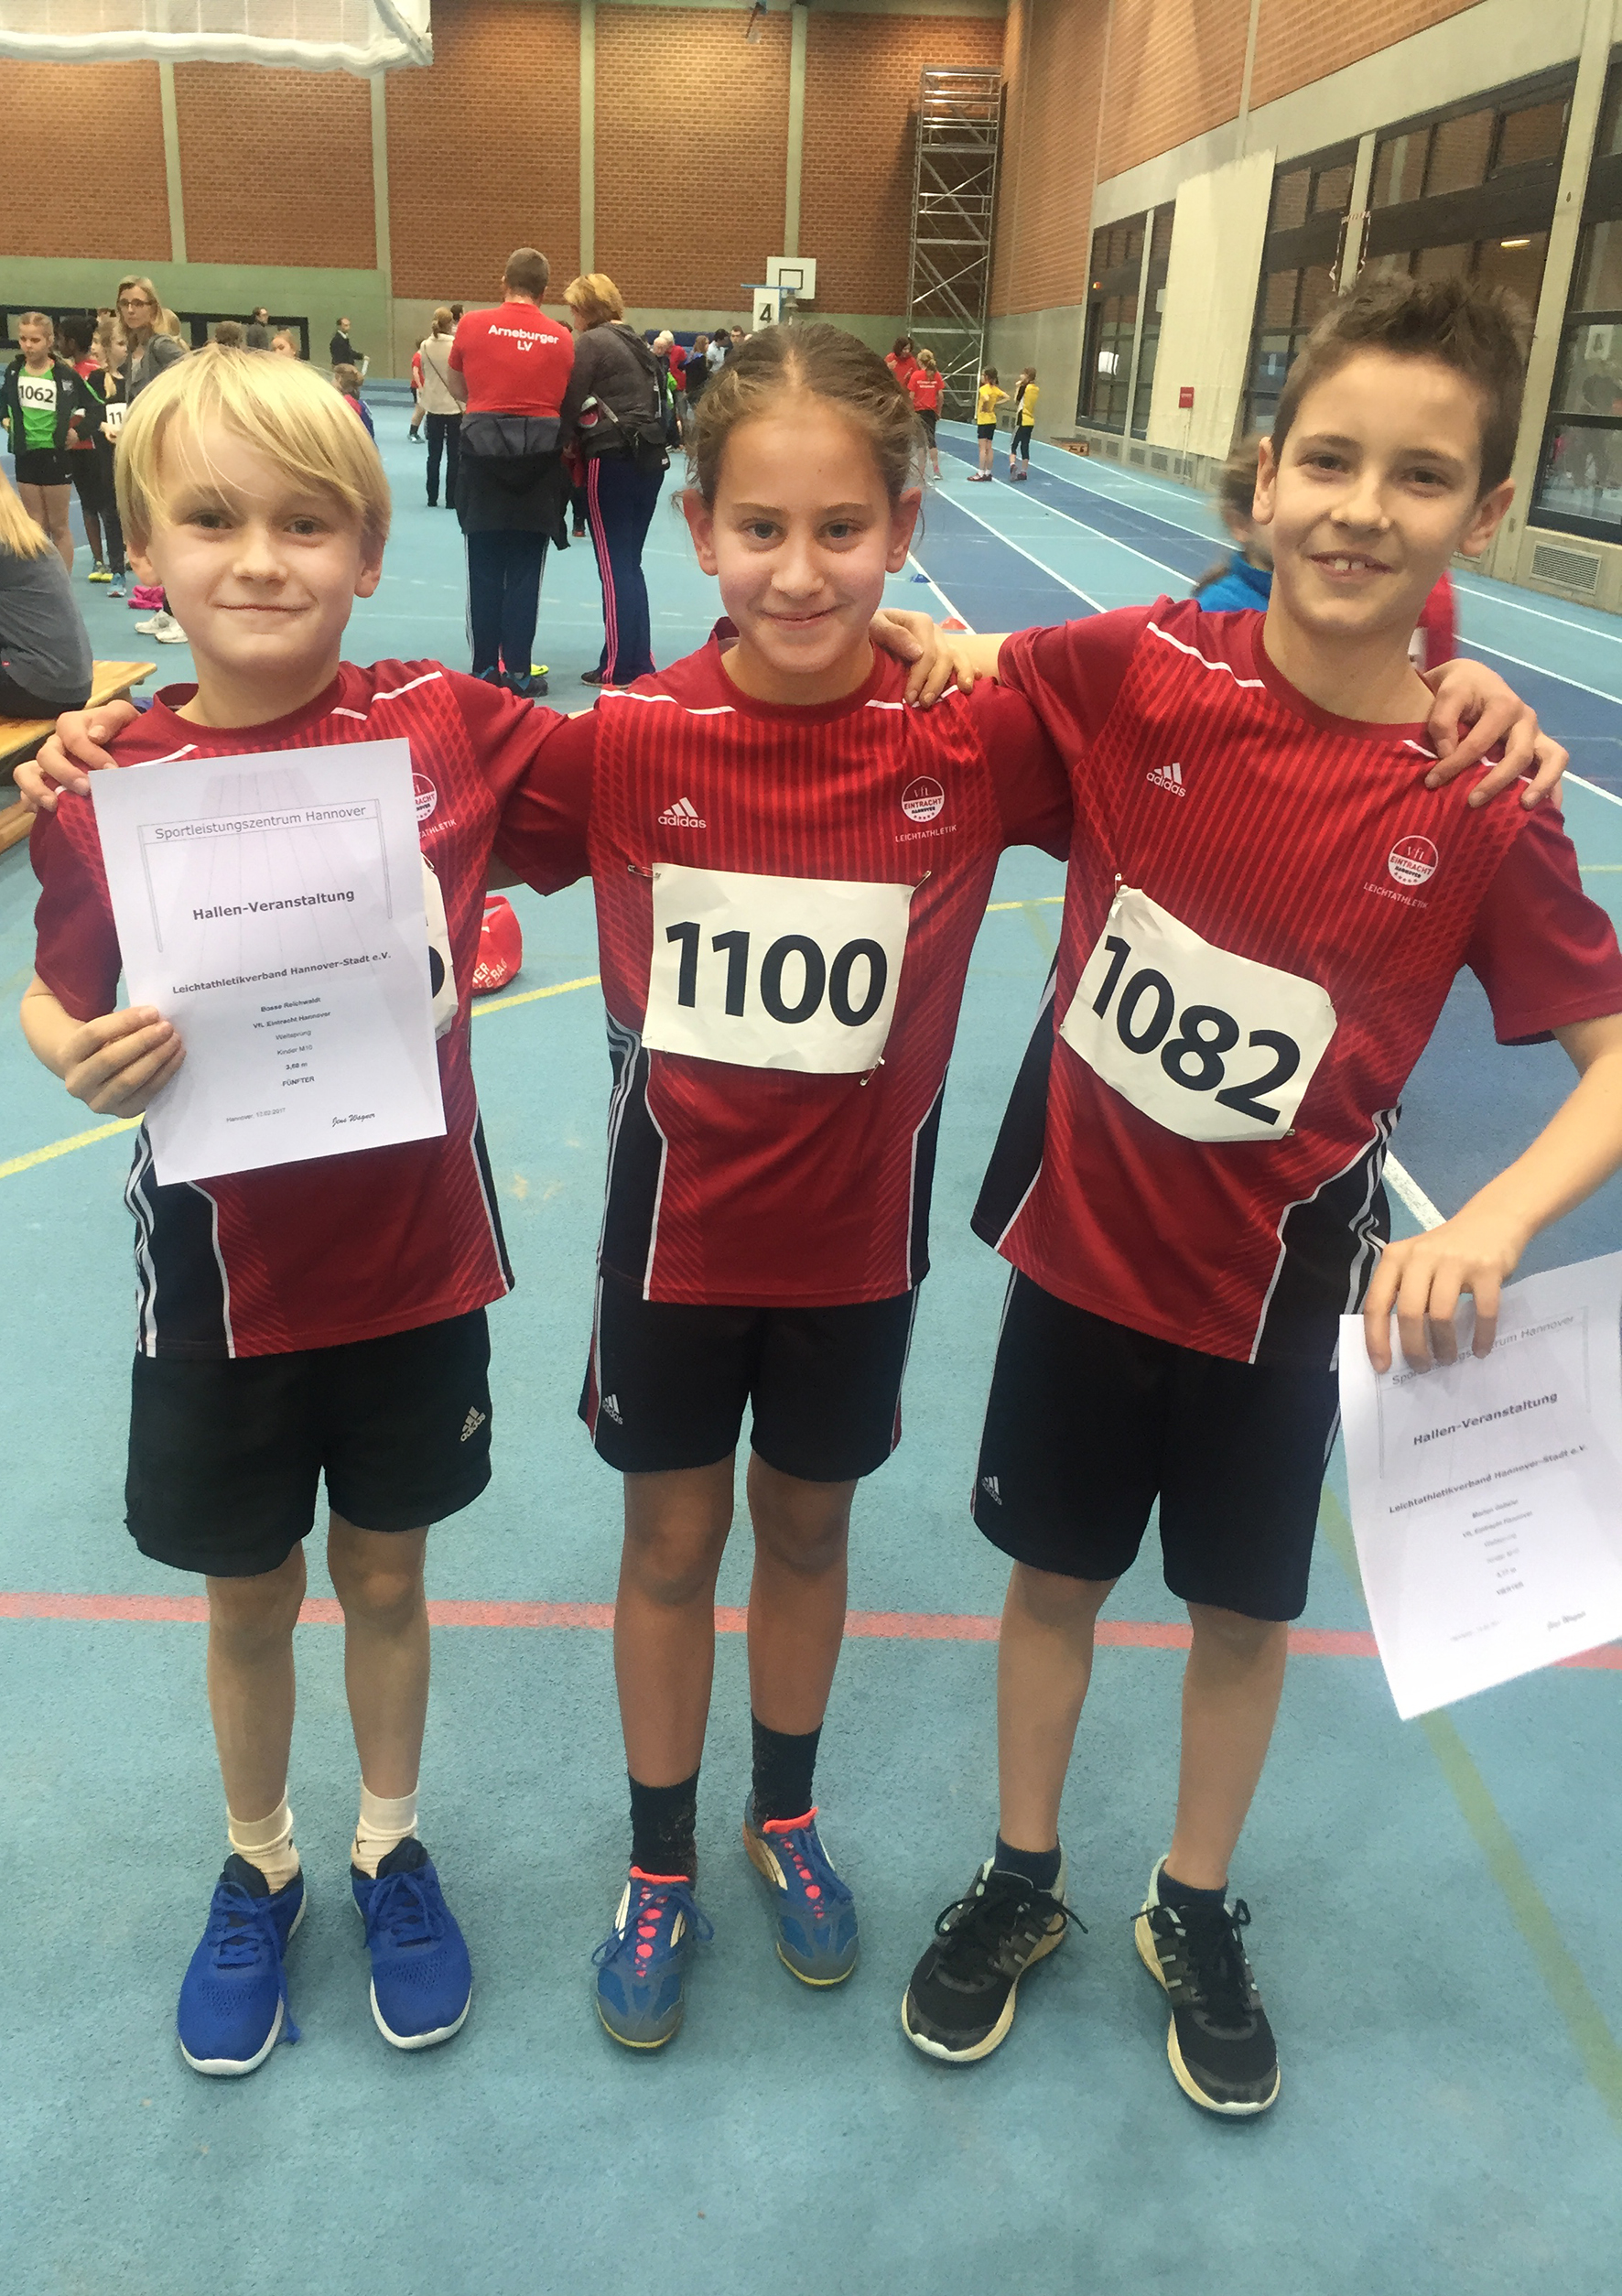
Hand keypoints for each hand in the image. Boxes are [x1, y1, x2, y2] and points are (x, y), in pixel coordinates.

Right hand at [14, 700, 138, 812]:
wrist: (128, 748)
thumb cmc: (123, 731)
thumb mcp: (123, 716)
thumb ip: (112, 717)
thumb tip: (95, 735)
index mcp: (71, 726)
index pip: (72, 737)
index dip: (90, 754)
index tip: (111, 770)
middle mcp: (55, 745)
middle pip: (46, 756)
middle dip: (64, 773)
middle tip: (86, 789)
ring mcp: (47, 766)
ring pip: (26, 773)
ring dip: (37, 789)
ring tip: (54, 804)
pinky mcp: (45, 785)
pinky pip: (27, 793)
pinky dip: (32, 802)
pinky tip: (50, 812)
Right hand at [57, 1006, 184, 1117]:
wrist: (91, 1075)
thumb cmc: (101, 1045)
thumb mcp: (101, 1031)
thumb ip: (121, 1024)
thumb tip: (154, 1017)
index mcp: (67, 1055)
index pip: (94, 1034)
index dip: (125, 1021)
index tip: (152, 1012)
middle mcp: (76, 1083)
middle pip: (110, 1059)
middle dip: (142, 1041)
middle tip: (167, 1027)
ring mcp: (97, 1102)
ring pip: (129, 1079)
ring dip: (156, 1058)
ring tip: (175, 1041)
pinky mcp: (120, 1113)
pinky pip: (146, 1094)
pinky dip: (164, 1074)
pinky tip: (177, 1057)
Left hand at [868, 609, 976, 703]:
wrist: (871, 631)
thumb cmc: (870, 631)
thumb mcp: (874, 627)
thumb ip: (892, 634)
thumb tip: (918, 652)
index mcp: (919, 623)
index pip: (927, 653)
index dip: (920, 677)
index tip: (910, 698)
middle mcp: (935, 631)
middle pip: (944, 658)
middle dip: (935, 683)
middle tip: (923, 704)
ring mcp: (942, 641)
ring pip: (959, 657)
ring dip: (961, 676)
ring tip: (963, 692)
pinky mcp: (945, 652)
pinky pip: (962, 660)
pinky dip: (970, 669)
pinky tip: (975, 681)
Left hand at [1362, 1208, 1527, 1372]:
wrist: (1493, 1219)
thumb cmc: (1448, 1250)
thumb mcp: (1416, 1263)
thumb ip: (1404, 1292)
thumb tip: (1395, 1344)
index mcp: (1396, 1257)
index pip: (1377, 1304)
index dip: (1376, 1339)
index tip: (1383, 1367)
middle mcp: (1422, 1256)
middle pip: (1410, 1313)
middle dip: (1414, 1348)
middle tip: (1422, 1367)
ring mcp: (1456, 1261)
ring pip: (1442, 1315)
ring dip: (1445, 1345)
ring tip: (1448, 1359)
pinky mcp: (1487, 1268)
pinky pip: (1482, 1311)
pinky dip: (1481, 1336)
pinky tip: (1480, 1349)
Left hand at [1420, 661, 1565, 808]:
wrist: (1473, 679)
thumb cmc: (1459, 688)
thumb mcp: (1447, 694)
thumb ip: (1443, 721)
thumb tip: (1447, 753)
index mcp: (1504, 705)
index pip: (1479, 742)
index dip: (1455, 764)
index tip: (1431, 782)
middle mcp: (1526, 720)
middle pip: (1519, 755)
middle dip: (1496, 781)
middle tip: (1472, 802)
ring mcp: (1537, 734)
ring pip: (1553, 759)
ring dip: (1542, 784)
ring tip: (1524, 806)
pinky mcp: (1540, 746)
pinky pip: (1556, 766)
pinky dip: (1554, 787)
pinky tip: (1548, 810)